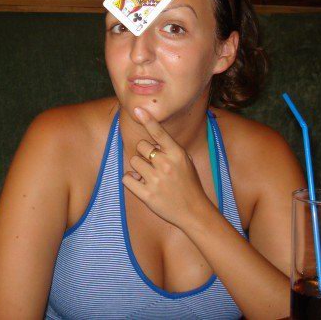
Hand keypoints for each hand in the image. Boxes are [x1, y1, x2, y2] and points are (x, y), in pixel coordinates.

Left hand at [122, 107, 212, 229]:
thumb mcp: (185, 161)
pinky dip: (130, 180)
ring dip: (137, 167)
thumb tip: (152, 141)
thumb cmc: (189, 184)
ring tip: (148, 175)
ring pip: (133, 162)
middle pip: (141, 146)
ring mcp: (156, 180)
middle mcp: (166, 165)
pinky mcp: (147, 195)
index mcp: (177, 154)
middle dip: (143, 153)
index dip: (148, 120)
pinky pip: (127, 179)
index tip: (138, 109)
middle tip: (153, 164)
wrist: (193, 211)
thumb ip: (170, 149)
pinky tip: (139, 183)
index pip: (159, 133)